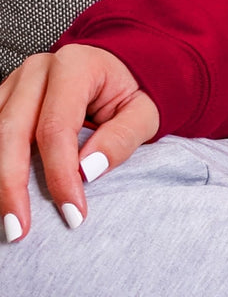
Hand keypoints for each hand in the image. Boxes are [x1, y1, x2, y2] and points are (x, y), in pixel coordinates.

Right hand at [0, 44, 160, 241]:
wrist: (122, 67)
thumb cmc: (134, 91)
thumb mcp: (145, 112)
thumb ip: (121, 138)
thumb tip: (88, 171)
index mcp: (75, 66)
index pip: (56, 128)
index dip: (60, 174)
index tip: (72, 213)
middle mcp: (37, 71)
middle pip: (11, 131)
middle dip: (12, 185)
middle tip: (19, 229)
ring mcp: (15, 82)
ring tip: (7, 219)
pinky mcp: (5, 98)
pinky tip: (1, 193)